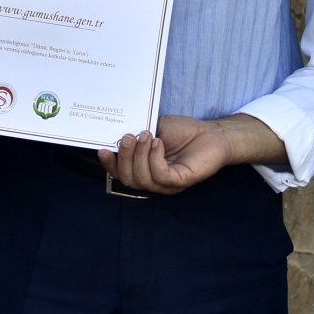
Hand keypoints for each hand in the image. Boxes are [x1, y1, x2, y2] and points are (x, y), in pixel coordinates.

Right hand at [98, 115, 231, 194]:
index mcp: (144, 169)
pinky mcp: (180, 182)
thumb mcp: (153, 128)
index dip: (110, 165)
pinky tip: (159, 143)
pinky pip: (160, 176)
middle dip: (124, 157)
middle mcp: (154, 181)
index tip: (102, 150)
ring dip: (140, 155)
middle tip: (129, 136)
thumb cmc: (182, 132)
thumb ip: (136, 133)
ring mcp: (167, 184)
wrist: (211, 134)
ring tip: (146, 136)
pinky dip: (155, 158)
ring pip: (142, 179)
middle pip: (129, 180)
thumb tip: (115, 132)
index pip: (122, 175)